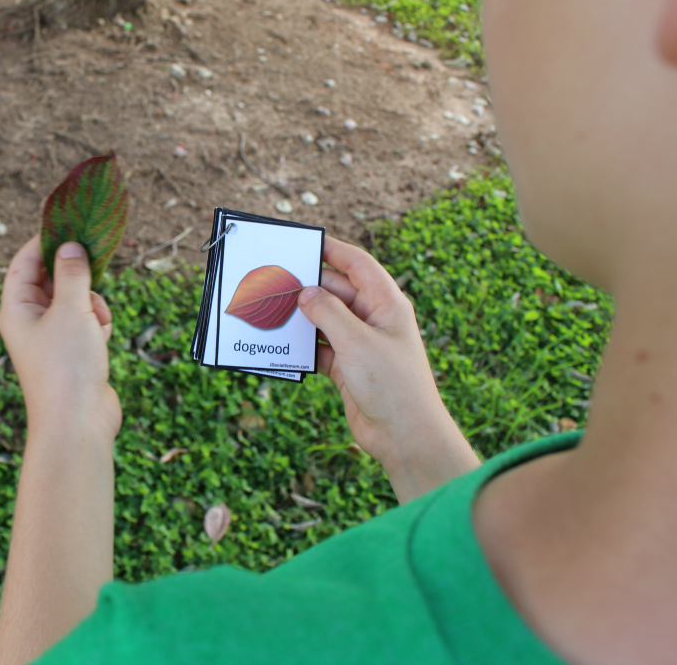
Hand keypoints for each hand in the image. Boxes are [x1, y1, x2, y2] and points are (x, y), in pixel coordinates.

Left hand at [0, 235, 121, 443]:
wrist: (78, 421)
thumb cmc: (67, 366)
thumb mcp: (72, 310)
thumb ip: (73, 273)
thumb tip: (70, 246)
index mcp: (16, 309)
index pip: (24, 263)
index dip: (45, 242)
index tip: (72, 226)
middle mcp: (30, 320)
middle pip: (52, 279)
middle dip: (77, 276)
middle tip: (97, 266)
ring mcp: (52, 337)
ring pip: (75, 299)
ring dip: (93, 302)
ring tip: (98, 322)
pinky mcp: (73, 350)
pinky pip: (87, 321)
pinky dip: (99, 323)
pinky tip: (103, 338)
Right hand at [298, 237, 478, 502]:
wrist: (404, 436)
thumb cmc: (392, 384)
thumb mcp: (357, 342)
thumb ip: (328, 313)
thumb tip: (305, 292)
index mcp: (386, 303)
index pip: (358, 265)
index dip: (333, 250)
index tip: (305, 241)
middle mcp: (373, 319)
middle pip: (336, 292)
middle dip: (308, 287)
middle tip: (275, 280)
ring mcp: (360, 344)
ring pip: (325, 320)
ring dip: (302, 317)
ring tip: (271, 310)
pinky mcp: (348, 367)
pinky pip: (320, 347)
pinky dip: (303, 346)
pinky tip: (281, 344)